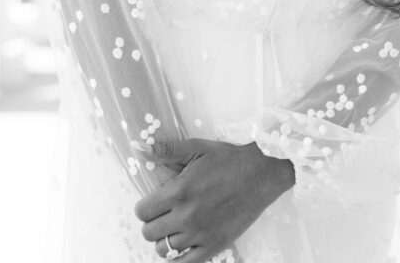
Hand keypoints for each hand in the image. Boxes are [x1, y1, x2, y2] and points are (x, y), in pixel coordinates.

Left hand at [133, 137, 294, 261]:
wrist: (261, 174)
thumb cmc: (229, 159)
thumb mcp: (197, 148)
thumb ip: (166, 150)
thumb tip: (138, 148)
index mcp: (179, 191)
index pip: (142, 211)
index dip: (144, 206)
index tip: (153, 202)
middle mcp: (186, 216)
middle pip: (149, 233)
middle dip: (152, 222)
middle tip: (164, 213)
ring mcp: (200, 234)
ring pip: (163, 250)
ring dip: (164, 239)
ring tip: (175, 227)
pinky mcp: (214, 246)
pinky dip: (179, 257)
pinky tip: (183, 244)